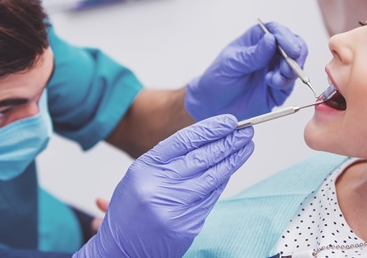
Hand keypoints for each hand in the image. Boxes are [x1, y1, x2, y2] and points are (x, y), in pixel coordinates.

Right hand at [74, 114, 253, 257]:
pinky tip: (231, 170)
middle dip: (228, 142)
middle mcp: (160, 186)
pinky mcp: (187, 226)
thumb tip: (204, 141)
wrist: (120, 249)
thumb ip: (167, 159)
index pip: (185, 141)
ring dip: (233, 160)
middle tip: (245, 132)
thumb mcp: (138, 175)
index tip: (229, 121)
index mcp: (146, 168)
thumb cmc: (129, 210)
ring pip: (212, 178)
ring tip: (246, 147)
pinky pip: (211, 198)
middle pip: (202, 158)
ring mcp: (175, 208)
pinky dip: (223, 182)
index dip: (210, 129)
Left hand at [185, 22, 307, 120]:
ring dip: (292, 69)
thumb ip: (253, 54)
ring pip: (295, 64)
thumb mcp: (232, 63)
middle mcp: (269, 53)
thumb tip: (271, 39)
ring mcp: (275, 70)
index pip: (277, 31)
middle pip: (293, 46)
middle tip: (292, 63)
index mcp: (256, 40)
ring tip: (278, 77)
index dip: (286, 37)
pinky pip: (289, 83)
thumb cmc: (218, 79)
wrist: (213, 106)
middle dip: (296, 54)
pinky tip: (274, 84)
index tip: (291, 48)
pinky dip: (286, 82)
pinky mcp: (278, 88)